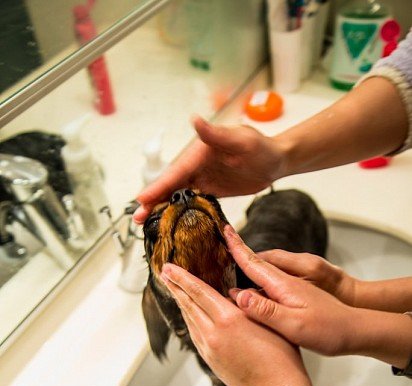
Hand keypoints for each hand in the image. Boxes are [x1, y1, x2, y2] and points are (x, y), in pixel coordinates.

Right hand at [133, 116, 282, 222]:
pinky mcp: (208, 189)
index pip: (175, 172)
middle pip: (170, 185)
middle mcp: (196, 165)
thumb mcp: (240, 140)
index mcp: (199, 152)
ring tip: (145, 223)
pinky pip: (189, 201)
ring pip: (176, 195)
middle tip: (137, 218)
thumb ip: (216, 134)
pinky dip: (176, 211)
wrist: (275, 161)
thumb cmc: (261, 147)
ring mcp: (201, 178)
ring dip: (160, 208)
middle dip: (152, 201)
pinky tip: (167, 222)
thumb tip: (195, 120)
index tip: (141, 198)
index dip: (158, 186)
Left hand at [160, 263, 303, 385]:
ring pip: (190, 321)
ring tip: (176, 291)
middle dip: (175, 287)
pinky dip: (190, 321)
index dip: (182, 278)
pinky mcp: (211, 361)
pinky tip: (192, 317)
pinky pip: (195, 335)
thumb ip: (247, 304)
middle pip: (188, 305)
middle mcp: (213, 334)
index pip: (198, 291)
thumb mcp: (268, 320)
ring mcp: (209, 349)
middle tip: (164, 273)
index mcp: (229, 319)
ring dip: (181, 304)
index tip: (169, 267)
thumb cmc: (281, 356)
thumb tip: (232, 294)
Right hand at [226, 227, 354, 356]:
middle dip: (238, 255)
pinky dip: (257, 288)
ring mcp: (294, 290)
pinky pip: (271, 288)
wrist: (358, 331)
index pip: (255, 262)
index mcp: (285, 285)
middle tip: (219, 248)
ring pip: (264, 278)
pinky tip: (251, 298)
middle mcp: (288, 283)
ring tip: (227, 275)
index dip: (237, 248)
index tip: (224, 230)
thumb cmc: (329, 330)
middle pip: (258, 266)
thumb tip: (238, 294)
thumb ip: (266, 310)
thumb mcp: (295, 324)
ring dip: (247, 273)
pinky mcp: (298, 299)